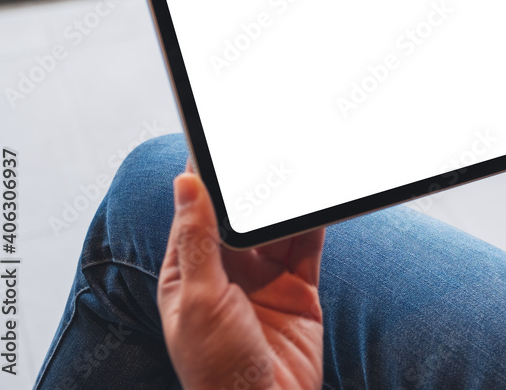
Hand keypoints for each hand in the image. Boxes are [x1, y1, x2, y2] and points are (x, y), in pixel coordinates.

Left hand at [158, 161, 324, 389]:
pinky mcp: (299, 288)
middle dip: (253, 183)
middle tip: (267, 143)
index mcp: (188, 271)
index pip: (197, 210)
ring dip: (286, 199)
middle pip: (241, 214)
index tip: (218, 138)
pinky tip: (321, 197)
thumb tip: (185, 182)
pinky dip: (316, 221)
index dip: (205, 175)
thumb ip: (198, 239)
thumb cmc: (216, 369)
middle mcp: (227, 271)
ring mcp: (265, 279)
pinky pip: (308, 245)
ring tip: (298, 164)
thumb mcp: (199, 299)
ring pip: (277, 225)